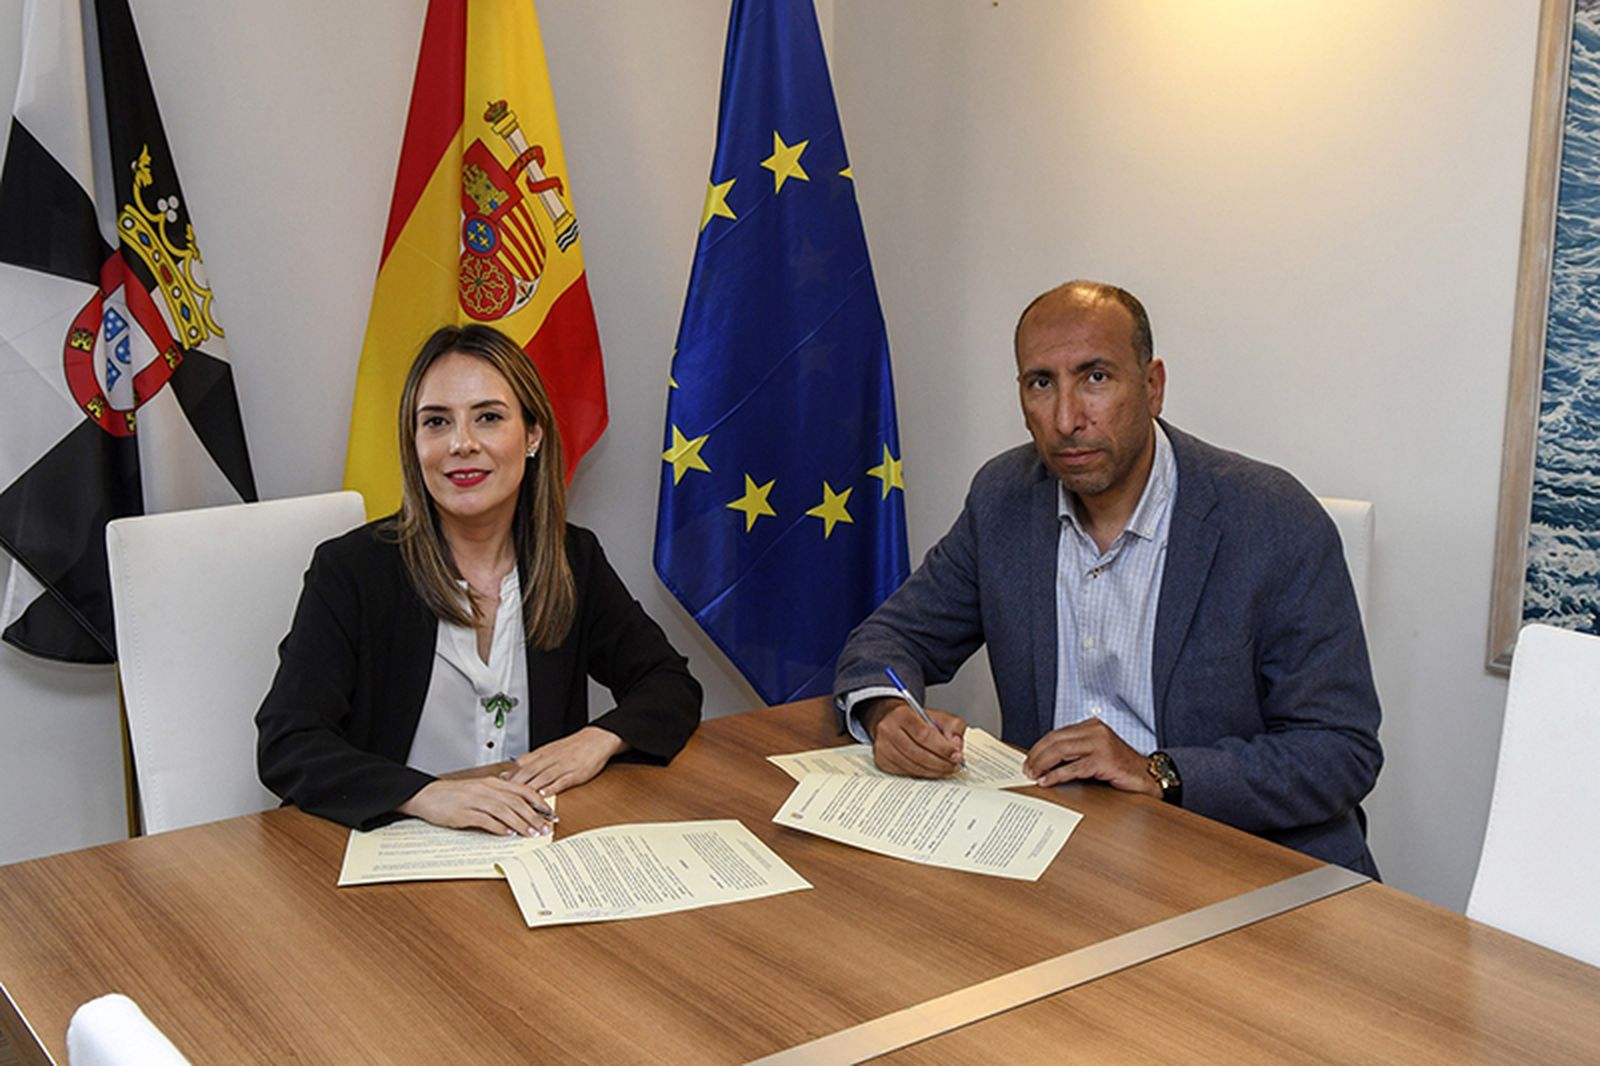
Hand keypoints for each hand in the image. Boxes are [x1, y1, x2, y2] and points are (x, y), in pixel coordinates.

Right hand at [397, 777, 555, 835]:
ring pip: (504, 810)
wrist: (427, 795)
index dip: (539, 802)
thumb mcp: (481, 791)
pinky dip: (498, 827)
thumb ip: (500, 797)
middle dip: (534, 816)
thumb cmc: (455, 795)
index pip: (523, 790)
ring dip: (520, 823)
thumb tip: (520, 809)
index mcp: (493, 783)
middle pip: (517, 802)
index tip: (550, 814)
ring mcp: (475, 800)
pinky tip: (507, 834)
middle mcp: (487, 789)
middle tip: (545, 828)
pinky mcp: (464, 812)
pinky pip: (485, 820)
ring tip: (531, 833)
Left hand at [503, 726, 626, 795]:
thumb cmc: (573, 747)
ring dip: (530, 789)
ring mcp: (563, 766)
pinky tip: (543, 795)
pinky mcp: (575, 773)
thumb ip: (530, 762)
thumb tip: (509, 773)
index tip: (498, 787)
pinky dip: (551, 788)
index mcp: (543, 753)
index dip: (509, 777)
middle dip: (516, 785)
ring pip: (542, 777)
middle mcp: (550, 759)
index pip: (522, 765)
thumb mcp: (549, 751)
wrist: (596, 739)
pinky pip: (561, 781)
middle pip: (529, 772)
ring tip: (520, 801)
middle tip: (505, 798)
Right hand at [862, 698, 966, 777]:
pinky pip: (906, 773)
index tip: (957, 755)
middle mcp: (888, 730)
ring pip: (912, 766)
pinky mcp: (882, 761)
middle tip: (955, 765)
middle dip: (940, 763)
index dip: (942, 748)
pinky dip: (923, 774)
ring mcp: (882, 748)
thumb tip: (956, 746)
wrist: (890, 720)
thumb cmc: (915, 720)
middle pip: (917, 753)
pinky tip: (933, 771)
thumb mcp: (937, 716)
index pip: (923, 734)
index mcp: (901, 714)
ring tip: (948, 769)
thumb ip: (952, 726)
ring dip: (934, 771)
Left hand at [1023, 717, 1159, 795]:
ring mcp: (1100, 744)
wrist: (1149, 776)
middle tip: (1027, 769)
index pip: (1057, 734)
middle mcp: (1095, 730)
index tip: (1029, 760)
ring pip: (1061, 751)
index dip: (1040, 747)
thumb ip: (1076, 752)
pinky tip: (1048, 781)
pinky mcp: (1104, 760)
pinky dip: (1056, 775)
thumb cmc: (1121, 767)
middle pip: (1055, 740)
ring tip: (1034, 775)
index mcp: (1092, 726)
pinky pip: (1073, 768)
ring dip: (1043, 764)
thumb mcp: (1096, 753)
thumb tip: (1046, 762)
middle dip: (1037, 755)